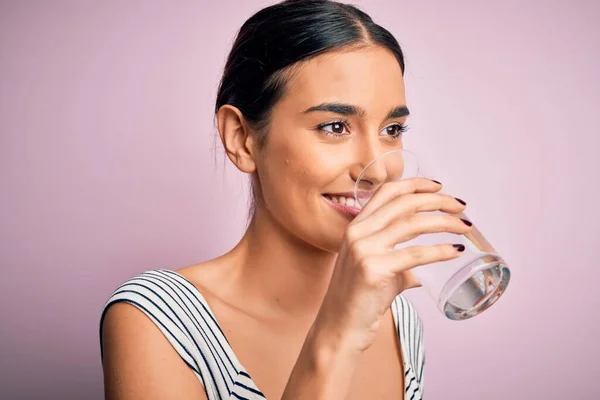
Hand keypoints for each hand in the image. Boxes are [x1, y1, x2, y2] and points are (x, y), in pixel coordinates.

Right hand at [315, 178, 471, 351]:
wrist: (339, 329)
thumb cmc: (360, 300)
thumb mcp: (376, 268)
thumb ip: (399, 260)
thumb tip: (426, 265)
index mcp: (356, 227)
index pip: (386, 192)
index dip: (415, 184)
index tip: (438, 186)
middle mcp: (357, 233)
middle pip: (404, 203)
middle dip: (437, 200)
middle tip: (461, 206)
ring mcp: (364, 250)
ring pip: (412, 224)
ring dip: (444, 222)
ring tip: (465, 227)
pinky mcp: (373, 270)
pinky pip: (415, 254)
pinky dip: (440, 250)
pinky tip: (455, 251)